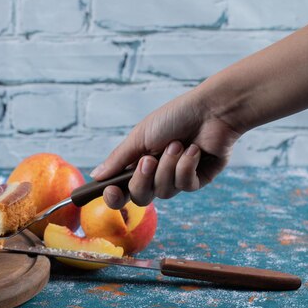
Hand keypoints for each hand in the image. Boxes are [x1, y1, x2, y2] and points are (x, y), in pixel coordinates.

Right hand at [90, 89, 241, 208]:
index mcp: (138, 162)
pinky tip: (194, 150)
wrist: (211, 110)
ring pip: (163, 192)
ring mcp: (177, 178)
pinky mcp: (198, 180)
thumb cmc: (174, 116)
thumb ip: (119, 158)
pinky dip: (186, 166)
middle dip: (143, 179)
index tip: (111, 190)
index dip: (114, 196)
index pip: (120, 189)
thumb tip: (96, 175)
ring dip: (169, 166)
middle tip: (150, 159)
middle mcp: (156, 173)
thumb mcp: (140, 136)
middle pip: (140, 197)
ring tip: (178, 144)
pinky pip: (185, 186)